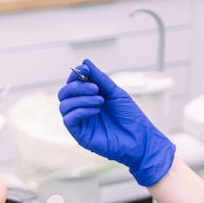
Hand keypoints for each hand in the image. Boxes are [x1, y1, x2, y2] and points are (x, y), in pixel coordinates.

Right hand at [57, 58, 175, 186]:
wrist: (140, 140)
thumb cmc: (130, 118)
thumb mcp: (115, 93)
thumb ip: (100, 78)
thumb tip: (85, 62)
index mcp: (89, 98)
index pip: (73, 84)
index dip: (76, 74)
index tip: (85, 69)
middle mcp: (81, 109)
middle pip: (64, 93)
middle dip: (77, 87)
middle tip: (95, 88)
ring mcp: (80, 122)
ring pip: (64, 105)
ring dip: (81, 99)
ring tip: (100, 100)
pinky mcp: (80, 135)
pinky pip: (69, 119)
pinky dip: (81, 111)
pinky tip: (96, 110)